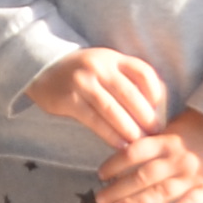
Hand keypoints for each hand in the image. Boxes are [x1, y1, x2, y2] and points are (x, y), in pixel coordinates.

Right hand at [25, 47, 171, 149]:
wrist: (42, 69)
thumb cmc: (82, 73)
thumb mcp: (104, 65)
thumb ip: (126, 79)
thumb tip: (155, 107)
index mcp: (112, 58)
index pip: (143, 72)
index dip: (155, 92)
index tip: (159, 109)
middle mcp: (98, 66)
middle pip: (130, 94)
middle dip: (146, 117)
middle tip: (156, 133)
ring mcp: (82, 82)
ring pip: (112, 109)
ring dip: (129, 129)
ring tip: (140, 143)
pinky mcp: (69, 99)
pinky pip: (94, 120)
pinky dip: (109, 135)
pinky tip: (120, 145)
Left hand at [93, 108, 202, 202]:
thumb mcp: (177, 124)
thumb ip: (157, 138)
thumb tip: (130, 149)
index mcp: (168, 140)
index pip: (133, 152)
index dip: (114, 164)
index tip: (101, 174)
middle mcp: (177, 159)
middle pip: (141, 177)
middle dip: (118, 190)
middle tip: (99, 200)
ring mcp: (193, 176)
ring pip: (159, 193)